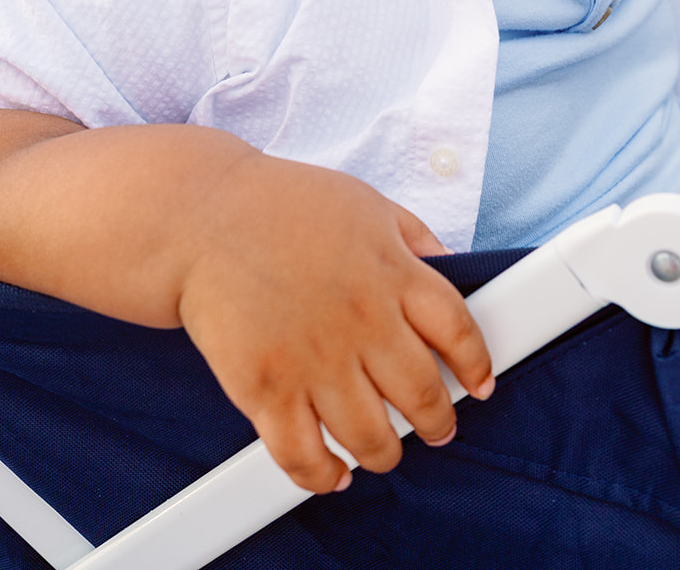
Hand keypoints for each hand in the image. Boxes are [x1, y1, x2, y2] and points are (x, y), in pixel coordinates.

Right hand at [176, 154, 494, 493]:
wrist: (201, 216)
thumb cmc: (283, 204)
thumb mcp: (367, 203)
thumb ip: (415, 236)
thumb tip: (451, 267)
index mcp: (392, 272)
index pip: (459, 332)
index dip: (476, 365)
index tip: (478, 385)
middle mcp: (362, 320)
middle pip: (422, 395)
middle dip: (437, 422)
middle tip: (437, 428)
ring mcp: (314, 359)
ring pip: (371, 436)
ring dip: (386, 453)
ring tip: (385, 451)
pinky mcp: (266, 387)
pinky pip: (303, 455)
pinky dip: (324, 476)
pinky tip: (334, 472)